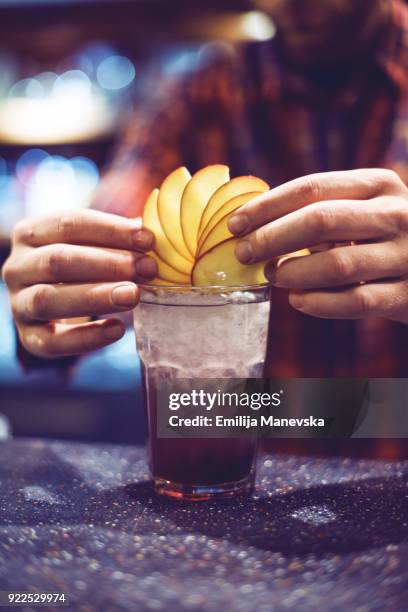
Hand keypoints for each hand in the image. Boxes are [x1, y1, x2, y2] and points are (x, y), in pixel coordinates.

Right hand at [2, 210, 156, 357]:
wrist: (54, 304)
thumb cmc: (78, 266)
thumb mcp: (88, 245)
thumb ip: (113, 239)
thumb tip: (146, 235)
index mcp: (30, 234)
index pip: (68, 224)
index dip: (110, 231)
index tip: (147, 240)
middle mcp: (17, 267)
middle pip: (58, 260)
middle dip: (108, 264)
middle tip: (147, 269)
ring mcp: (19, 304)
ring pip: (48, 299)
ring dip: (96, 297)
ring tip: (133, 295)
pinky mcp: (29, 337)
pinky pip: (53, 342)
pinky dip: (87, 337)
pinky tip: (116, 329)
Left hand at [228, 168, 407, 321]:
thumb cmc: (384, 235)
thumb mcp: (364, 208)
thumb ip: (321, 209)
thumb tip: (253, 222)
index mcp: (379, 184)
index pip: (312, 187)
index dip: (267, 206)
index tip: (235, 224)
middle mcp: (396, 214)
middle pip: (320, 221)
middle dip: (272, 238)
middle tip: (245, 253)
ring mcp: (407, 255)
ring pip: (337, 264)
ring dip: (294, 272)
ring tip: (274, 276)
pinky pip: (355, 302)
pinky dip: (319, 303)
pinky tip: (298, 300)